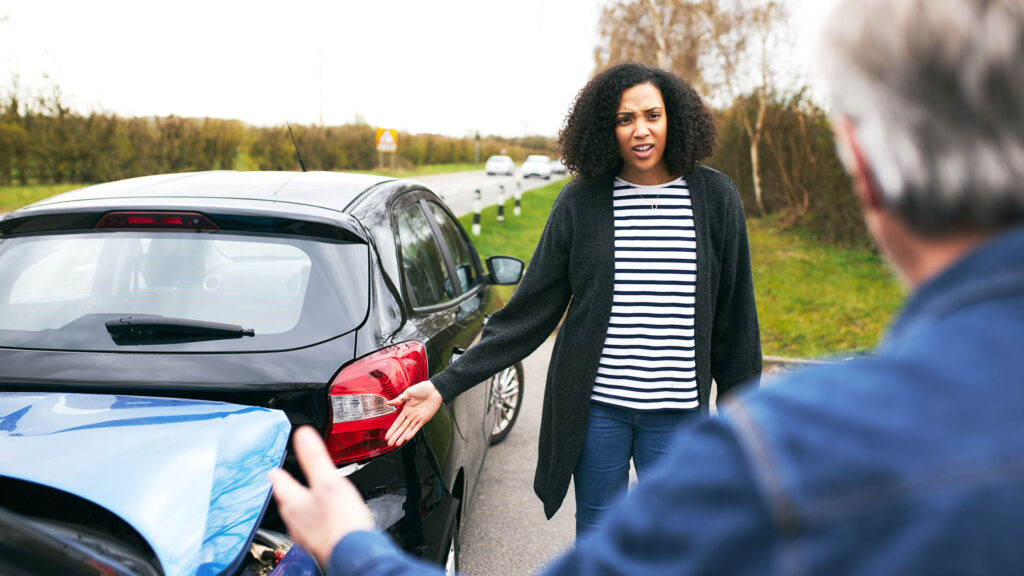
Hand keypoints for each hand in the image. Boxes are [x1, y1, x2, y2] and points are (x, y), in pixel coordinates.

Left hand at [269, 426, 375, 566]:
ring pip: (298, 515)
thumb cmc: (341, 522)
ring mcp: (307, 534)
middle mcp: (295, 520)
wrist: (355, 554)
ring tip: (306, 498)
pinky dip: (315, 519)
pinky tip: (324, 520)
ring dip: (301, 505)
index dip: (278, 472)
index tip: (274, 469)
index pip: (280, 482)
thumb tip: (302, 434)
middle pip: (287, 500)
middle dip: (288, 490)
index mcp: (294, 502)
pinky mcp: (320, 544)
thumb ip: (315, 457)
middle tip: (287, 482)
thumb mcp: (329, 481)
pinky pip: (312, 527)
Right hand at [384, 380, 442, 446]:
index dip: (392, 429)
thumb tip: (388, 403)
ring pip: (408, 430)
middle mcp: (411, 415)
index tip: (387, 436)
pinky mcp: (424, 419)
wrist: (435, 389)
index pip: (397, 422)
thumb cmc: (423, 388)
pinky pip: (417, 427)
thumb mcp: (408, 392)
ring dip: (402, 436)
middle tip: (389, 443)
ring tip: (397, 443)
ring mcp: (418, 418)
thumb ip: (399, 400)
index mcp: (406, 409)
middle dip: (395, 436)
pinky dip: (412, 433)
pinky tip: (406, 438)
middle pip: (401, 428)